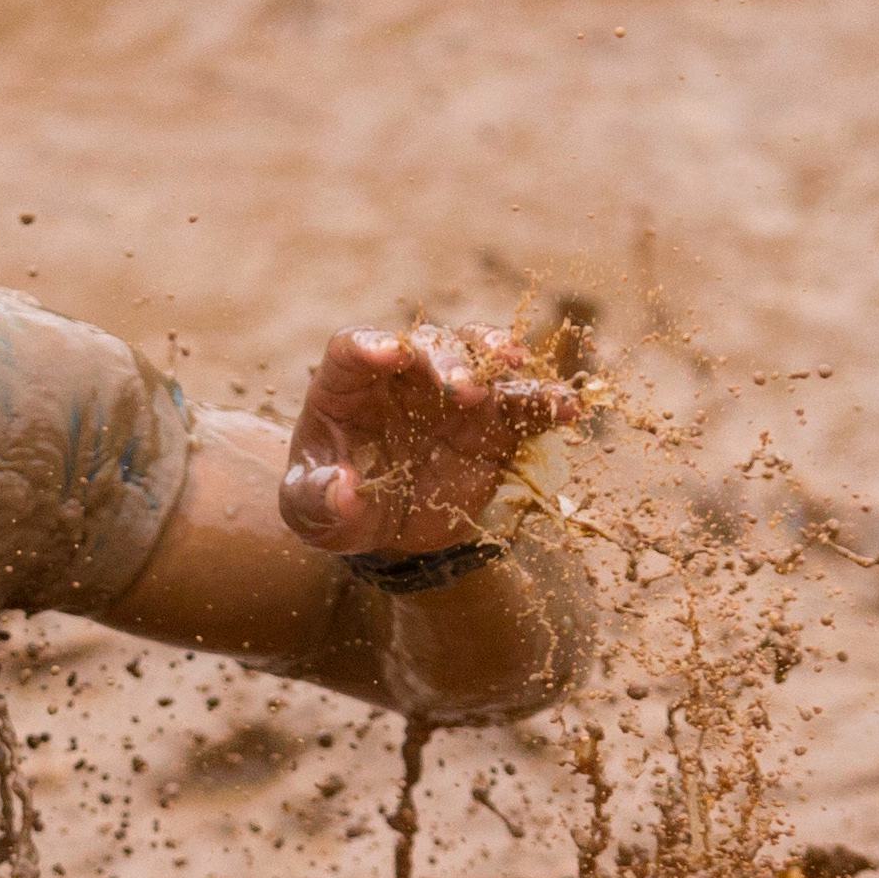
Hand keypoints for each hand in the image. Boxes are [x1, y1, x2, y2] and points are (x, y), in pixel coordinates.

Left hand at [277, 322, 575, 560]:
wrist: (387, 532)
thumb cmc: (335, 507)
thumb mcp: (310, 513)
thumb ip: (317, 500)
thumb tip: (343, 492)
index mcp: (349, 385)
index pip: (353, 348)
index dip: (370, 345)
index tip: (388, 354)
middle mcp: (405, 376)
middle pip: (427, 347)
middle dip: (448, 360)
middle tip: (464, 388)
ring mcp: (453, 395)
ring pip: (480, 357)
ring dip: (498, 359)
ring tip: (515, 368)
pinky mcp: (493, 423)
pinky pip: (522, 405)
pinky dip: (546, 403)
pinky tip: (568, 410)